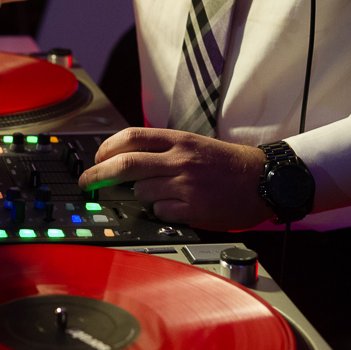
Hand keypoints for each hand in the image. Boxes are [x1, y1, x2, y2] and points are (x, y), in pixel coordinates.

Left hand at [78, 128, 271, 230]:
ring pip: (141, 192)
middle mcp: (179, 159)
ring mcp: (185, 184)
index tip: (96, 159)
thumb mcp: (194, 144)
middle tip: (87, 183)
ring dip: (140, 196)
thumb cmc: (227, 164)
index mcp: (178, 140)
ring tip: (159, 194)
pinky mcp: (192, 208)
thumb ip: (162, 149)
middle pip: (124, 165)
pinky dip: (160, 212)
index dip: (106, 149)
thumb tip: (125, 159)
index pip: (130, 137)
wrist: (263, 180)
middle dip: (97, 175)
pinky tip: (175, 207)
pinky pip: (160, 212)